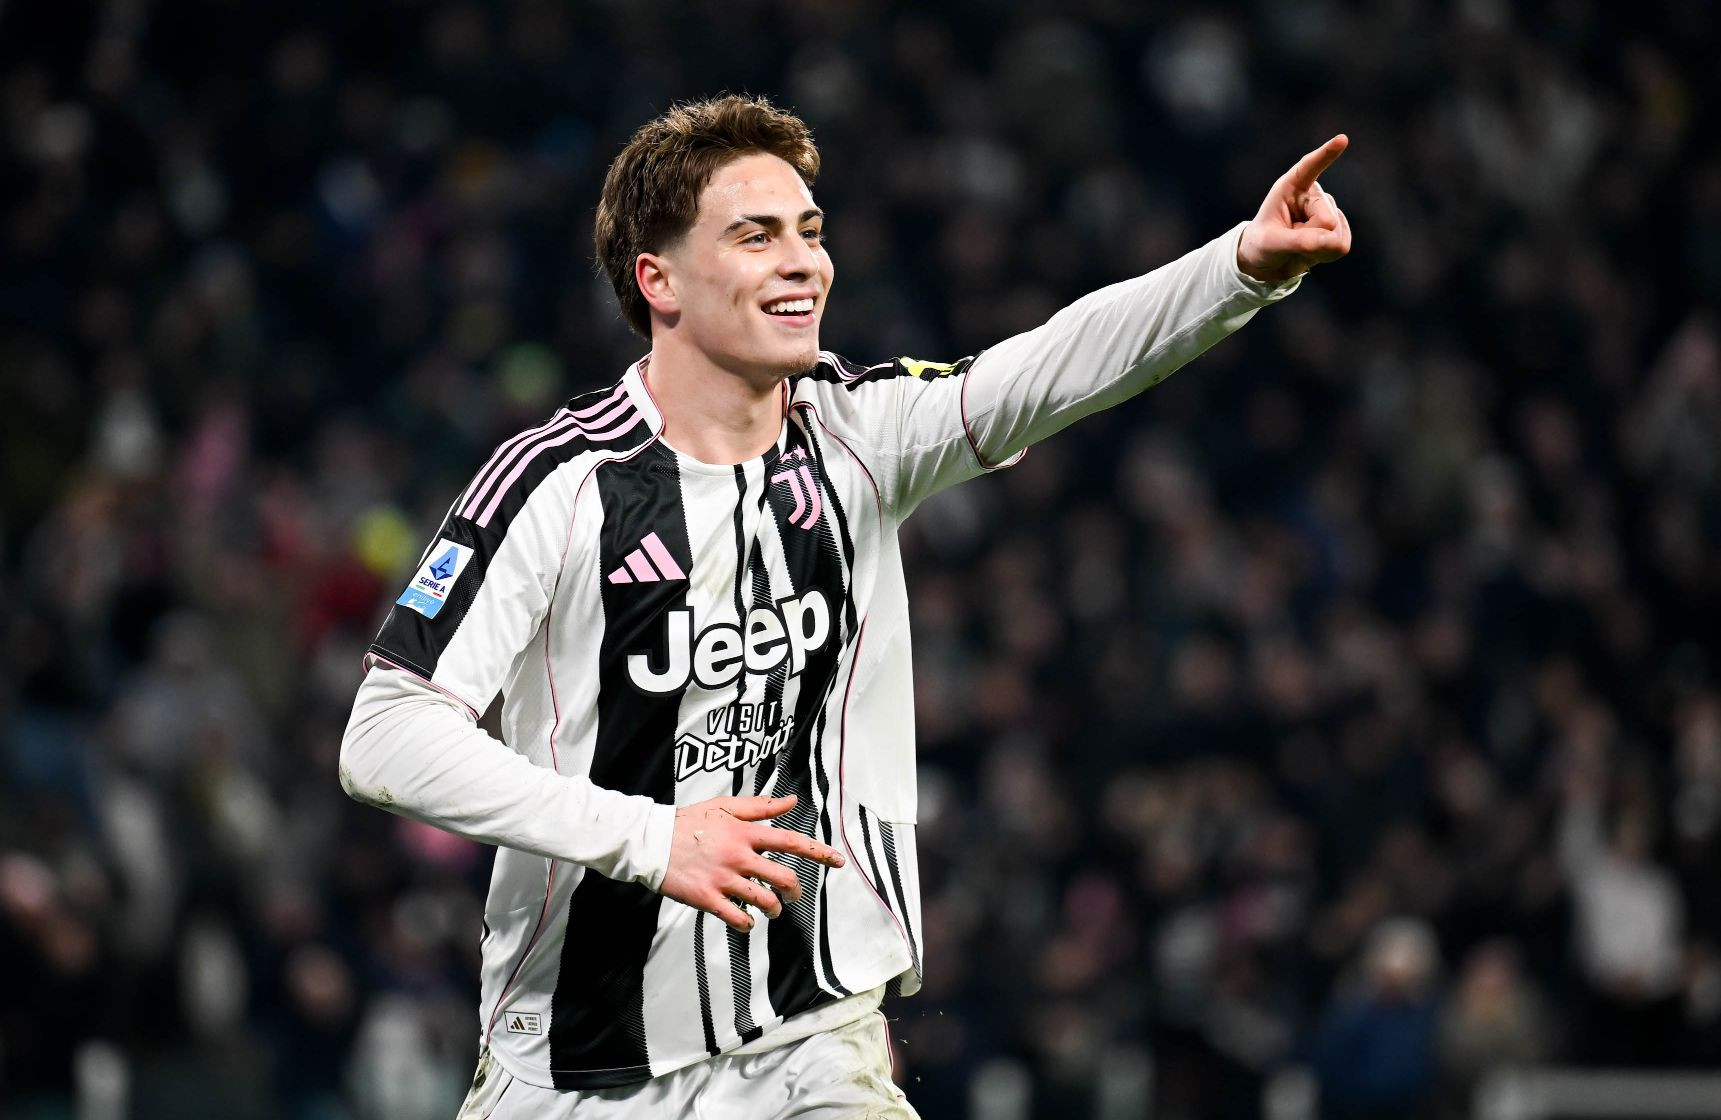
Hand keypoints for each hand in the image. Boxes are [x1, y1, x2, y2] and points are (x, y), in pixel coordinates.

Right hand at [658, 794, 845, 931]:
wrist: (651, 841)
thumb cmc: (688, 822)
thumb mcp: (725, 807)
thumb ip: (760, 807)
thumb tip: (791, 801)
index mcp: (745, 833)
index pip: (791, 842)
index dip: (818, 852)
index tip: (839, 861)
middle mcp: (739, 856)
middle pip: (783, 878)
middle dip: (795, 891)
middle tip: (792, 895)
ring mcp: (724, 879)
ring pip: (765, 901)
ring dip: (774, 909)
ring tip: (770, 909)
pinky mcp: (707, 899)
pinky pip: (738, 918)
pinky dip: (748, 924)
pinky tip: (747, 921)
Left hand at [1237, 134, 1352, 283]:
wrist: (1267, 261)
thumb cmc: (1262, 244)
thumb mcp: (1271, 244)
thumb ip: (1299, 241)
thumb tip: (1332, 240)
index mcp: (1291, 187)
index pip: (1310, 167)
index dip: (1326, 154)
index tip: (1342, 139)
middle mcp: (1313, 195)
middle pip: (1326, 218)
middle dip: (1310, 237)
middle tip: (1288, 241)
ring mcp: (1328, 210)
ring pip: (1335, 235)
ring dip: (1316, 248)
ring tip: (1297, 244)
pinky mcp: (1338, 228)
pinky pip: (1341, 245)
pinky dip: (1325, 254)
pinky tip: (1311, 250)